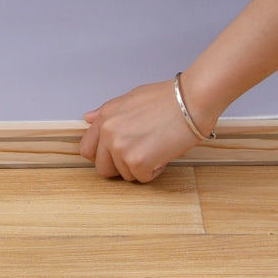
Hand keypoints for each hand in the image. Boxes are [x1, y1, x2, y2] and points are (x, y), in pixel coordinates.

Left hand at [79, 80, 207, 181]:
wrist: (191, 101)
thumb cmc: (167, 99)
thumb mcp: (130, 99)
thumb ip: (106, 113)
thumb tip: (88, 118)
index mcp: (104, 117)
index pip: (86, 148)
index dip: (102, 156)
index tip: (115, 156)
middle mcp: (108, 132)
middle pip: (102, 168)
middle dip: (120, 167)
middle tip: (139, 155)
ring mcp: (120, 147)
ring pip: (124, 174)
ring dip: (141, 167)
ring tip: (155, 147)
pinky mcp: (137, 161)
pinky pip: (142, 178)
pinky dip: (155, 170)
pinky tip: (163, 153)